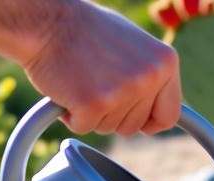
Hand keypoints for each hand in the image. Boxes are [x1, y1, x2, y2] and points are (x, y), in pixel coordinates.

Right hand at [19, 0, 180, 135]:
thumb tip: (160, 102)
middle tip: (94, 85)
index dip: (150, 122)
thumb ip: (150, 74)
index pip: (169, 114)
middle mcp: (150, 77)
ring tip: (80, 80)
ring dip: (93, 114)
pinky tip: (66, 89)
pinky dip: (72, 115)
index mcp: (165, 62)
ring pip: (110, 128)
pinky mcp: (94, 104)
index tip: (138, 123)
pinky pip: (85, 127)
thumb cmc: (84, 29)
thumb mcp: (133, 45)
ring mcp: (123, 91)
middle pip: (136, 125)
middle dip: (114, 114)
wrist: (44, 20)